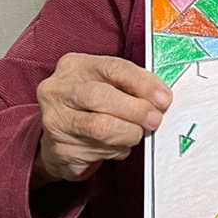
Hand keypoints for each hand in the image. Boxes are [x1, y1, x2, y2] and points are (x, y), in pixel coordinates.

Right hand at [34, 54, 171, 184]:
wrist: (57, 137)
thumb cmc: (89, 105)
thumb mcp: (107, 84)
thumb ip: (131, 86)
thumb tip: (160, 98)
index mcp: (74, 66)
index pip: (112, 68)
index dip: (142, 83)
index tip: (163, 98)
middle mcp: (58, 91)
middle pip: (101, 97)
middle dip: (135, 110)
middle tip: (154, 120)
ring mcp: (55, 121)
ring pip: (101, 128)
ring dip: (128, 134)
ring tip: (136, 133)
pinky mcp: (59, 150)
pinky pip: (98, 152)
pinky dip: (116, 150)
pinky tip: (117, 146)